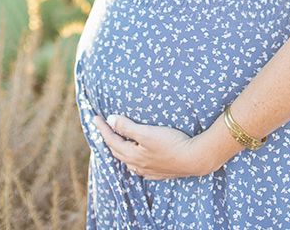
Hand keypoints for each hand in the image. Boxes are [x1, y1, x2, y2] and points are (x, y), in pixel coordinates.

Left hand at [94, 113, 209, 179]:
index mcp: (132, 154)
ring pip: (128, 161)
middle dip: (108, 139)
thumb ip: (127, 127)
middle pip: (117, 151)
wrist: (194, 159)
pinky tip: (137, 159)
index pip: (112, 140)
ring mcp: (149, 171)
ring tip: (117, 142)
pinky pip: (140, 167)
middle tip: (102, 128)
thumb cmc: (171, 143)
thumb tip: (110, 120)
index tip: (95, 118)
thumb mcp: (147, 132)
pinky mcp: (159, 172)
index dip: (103, 128)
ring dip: (120, 150)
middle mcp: (138, 165)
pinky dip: (134, 160)